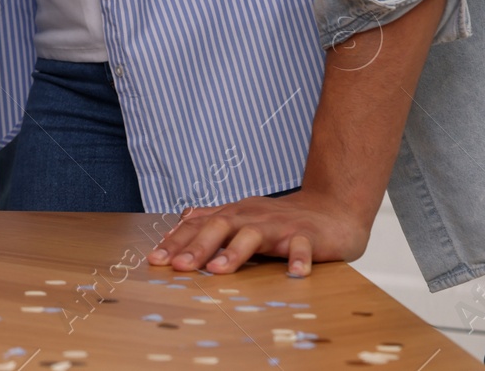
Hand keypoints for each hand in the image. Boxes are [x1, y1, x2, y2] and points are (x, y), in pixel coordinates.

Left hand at [147, 190, 373, 275]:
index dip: (176, 241)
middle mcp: (251, 217)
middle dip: (197, 247)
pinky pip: (302, 247)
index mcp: (233, 214)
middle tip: (178, 267)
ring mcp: (279, 226)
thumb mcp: (242, 216)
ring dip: (235, 252)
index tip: (154, 259)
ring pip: (253, 236)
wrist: (329, 210)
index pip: (198, 226)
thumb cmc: (279, 219)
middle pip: (219, 227)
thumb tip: (181, 221)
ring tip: (218, 270)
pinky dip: (298, 259)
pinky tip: (295, 274)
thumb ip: (213, 220)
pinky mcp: (307, 236)